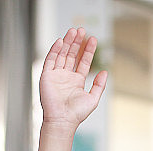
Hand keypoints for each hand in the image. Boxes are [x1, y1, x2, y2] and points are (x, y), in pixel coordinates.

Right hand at [38, 27, 107, 150]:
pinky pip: (50, 60)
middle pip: (72, 55)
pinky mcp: (46, 76)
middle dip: (77, 42)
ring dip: (67, 42)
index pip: (83, 62)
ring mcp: (56, 75)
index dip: (88, 51)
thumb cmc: (77, 113)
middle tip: (82, 30)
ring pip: (62, 54)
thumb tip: (106, 72)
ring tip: (73, 31)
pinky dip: (55, 50)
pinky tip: (61, 41)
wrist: (62, 120)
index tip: (93, 39)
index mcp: (76, 81)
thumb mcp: (93, 98)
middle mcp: (66, 77)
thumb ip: (99, 85)